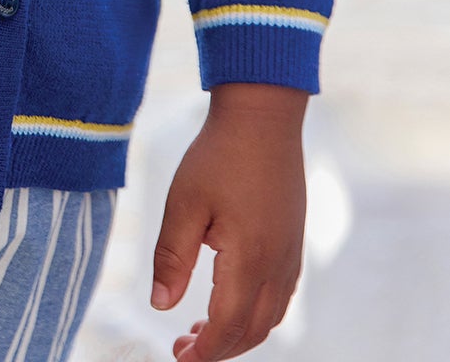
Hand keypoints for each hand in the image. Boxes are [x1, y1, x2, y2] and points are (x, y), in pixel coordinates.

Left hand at [150, 83, 307, 359]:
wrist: (263, 116)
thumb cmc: (219, 155)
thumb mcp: (183, 203)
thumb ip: (172, 257)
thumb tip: (161, 306)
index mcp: (249, 260)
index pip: (228, 326)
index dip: (204, 351)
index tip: (178, 356)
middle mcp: (277, 264)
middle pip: (253, 330)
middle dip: (220, 349)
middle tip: (184, 346)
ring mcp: (291, 254)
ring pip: (271, 316)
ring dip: (240, 333)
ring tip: (203, 329)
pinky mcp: (294, 240)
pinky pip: (281, 295)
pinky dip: (257, 312)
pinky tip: (232, 299)